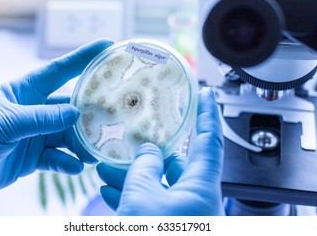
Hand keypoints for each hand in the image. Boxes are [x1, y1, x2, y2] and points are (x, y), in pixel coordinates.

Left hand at [0, 38, 112, 203]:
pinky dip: (67, 163)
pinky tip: (74, 168)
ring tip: (94, 151)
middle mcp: (33, 110)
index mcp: (23, 91)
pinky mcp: (32, 158)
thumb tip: (76, 113)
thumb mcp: (4, 123)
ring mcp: (34, 135)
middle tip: (113, 116)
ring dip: (81, 143)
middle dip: (90, 112)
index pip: (58, 70)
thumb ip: (41, 118)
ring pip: (67, 135)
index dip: (83, 57)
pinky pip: (57, 158)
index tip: (106, 46)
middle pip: (69, 107)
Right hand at [97, 87, 224, 214]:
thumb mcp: (142, 195)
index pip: (210, 140)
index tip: (205, 94)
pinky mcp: (170, 223)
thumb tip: (149, 151)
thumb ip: (145, 166)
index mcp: (202, 187)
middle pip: (176, 163)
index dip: (208, 113)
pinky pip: (153, 204)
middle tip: (127, 142)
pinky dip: (133, 196)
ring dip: (132, 176)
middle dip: (148, 152)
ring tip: (106, 168)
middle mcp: (197, 198)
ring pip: (159, 185)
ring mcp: (184, 213)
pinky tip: (110, 191)